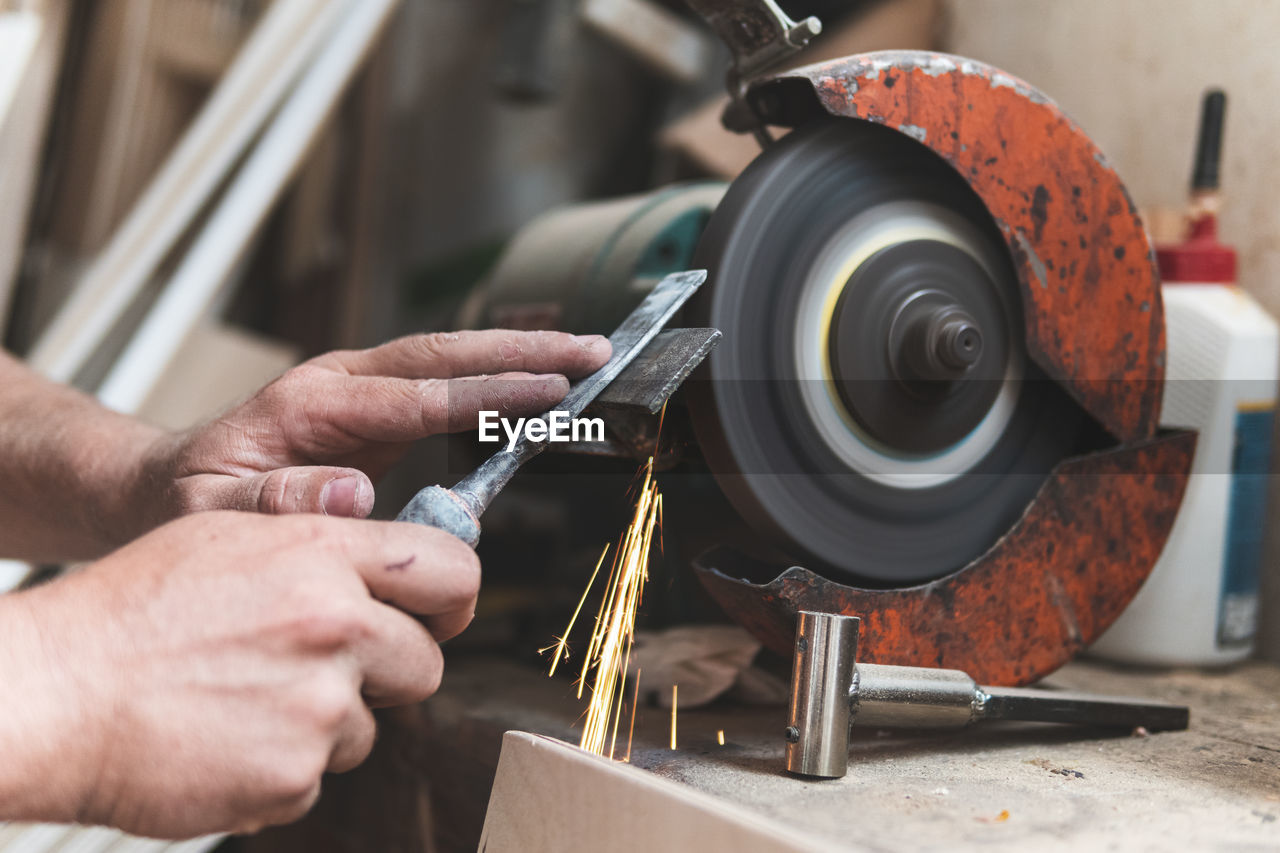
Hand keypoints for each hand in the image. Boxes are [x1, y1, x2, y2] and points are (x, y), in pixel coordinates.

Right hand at [0, 511, 478, 837]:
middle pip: (426, 663)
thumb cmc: (134, 612)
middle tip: (323, 667)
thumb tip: (395, 568)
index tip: (439, 613)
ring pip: (370, 725)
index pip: (452, 569)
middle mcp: (336, 625)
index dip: (451, 598)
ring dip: (326, 721)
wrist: (58, 692)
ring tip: (249, 699)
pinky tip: (231, 736)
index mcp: (324, 555)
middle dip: (387, 672)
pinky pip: (321, 773)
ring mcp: (320, 706)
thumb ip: (326, 546)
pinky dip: (284, 764)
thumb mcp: (235, 538)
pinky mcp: (296, 776)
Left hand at [139, 330, 609, 526]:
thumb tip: (353, 490)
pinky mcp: (374, 412)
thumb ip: (275, 502)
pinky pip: (445, 388)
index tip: (550, 390)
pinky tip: (540, 386)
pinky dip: (497, 379)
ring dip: (520, 353)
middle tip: (594, 350)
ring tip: (587, 355)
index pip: (418, 393)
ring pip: (452, 360)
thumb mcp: (211, 512)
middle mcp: (342, 386)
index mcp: (311, 406)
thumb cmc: (185, 503)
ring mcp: (361, 394)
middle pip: (447, 353)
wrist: (164, 488)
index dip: (487, 393)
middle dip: (524, 348)